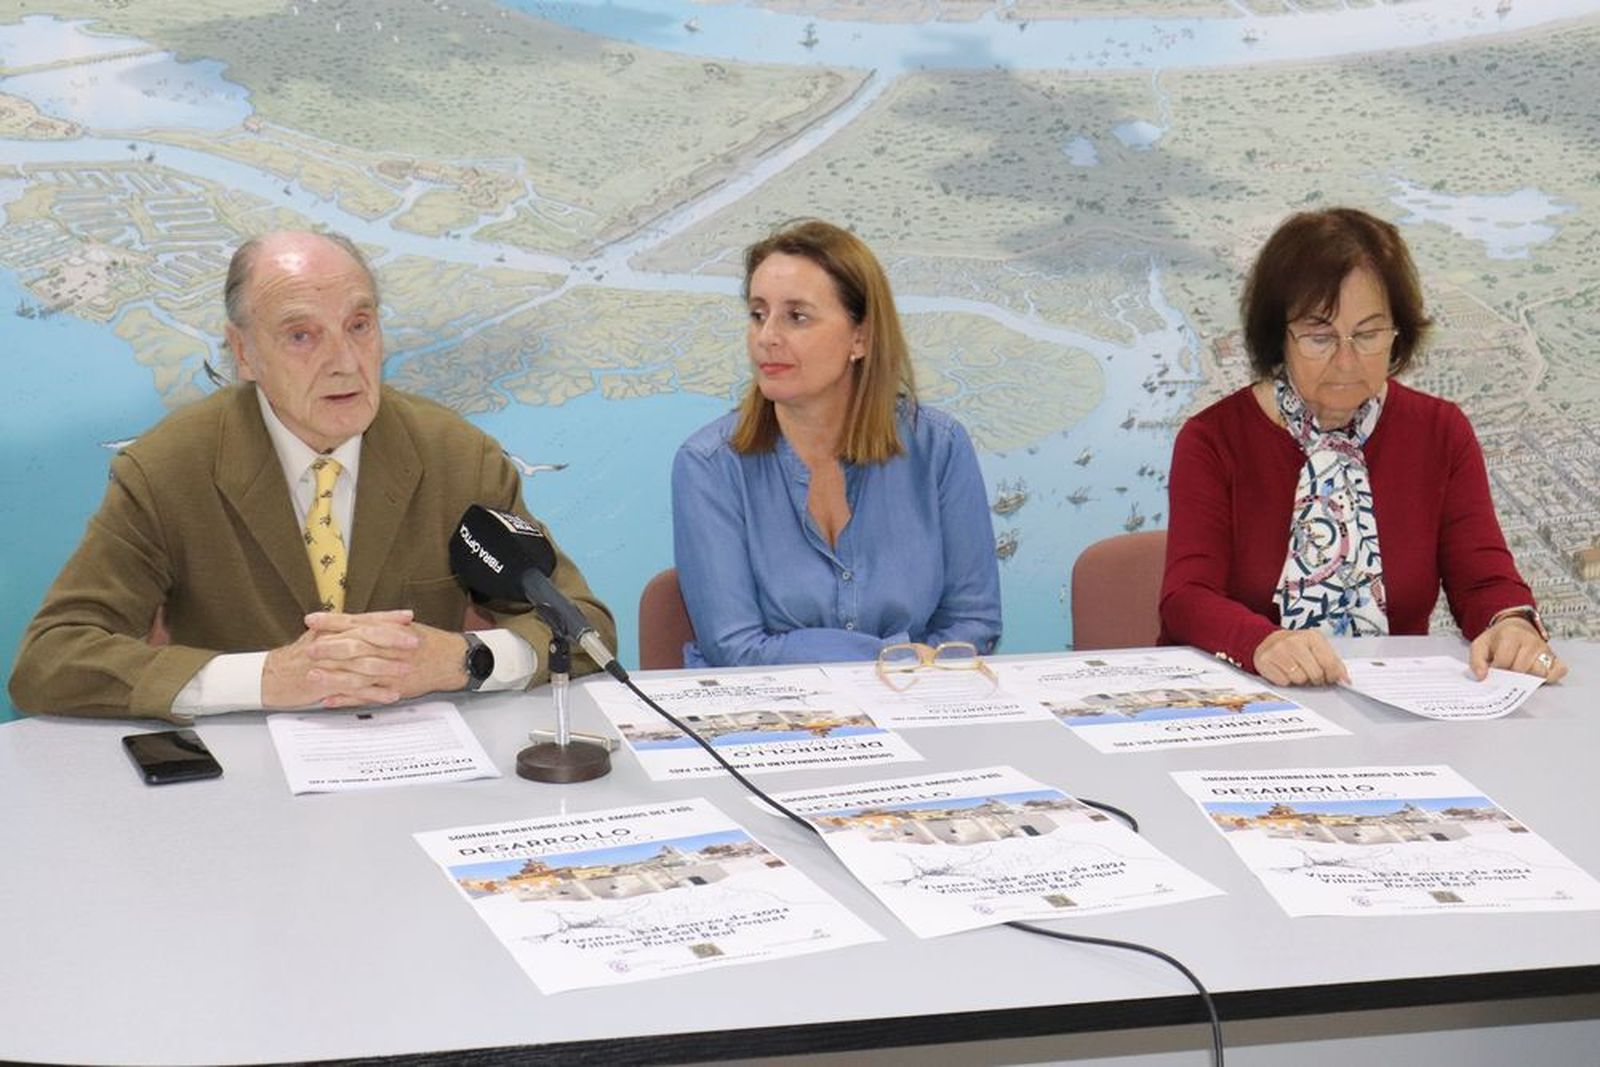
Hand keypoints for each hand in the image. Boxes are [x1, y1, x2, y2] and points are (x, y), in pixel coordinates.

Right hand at [261, 610, 416, 708]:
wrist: (269, 677)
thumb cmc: (297, 658)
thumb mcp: (319, 637)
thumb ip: (341, 631)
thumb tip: (368, 625)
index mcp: (332, 630)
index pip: (363, 620)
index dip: (387, 618)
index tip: (408, 616)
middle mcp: (331, 643)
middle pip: (366, 638)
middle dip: (392, 639)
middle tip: (415, 641)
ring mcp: (329, 664)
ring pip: (362, 664)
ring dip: (387, 667)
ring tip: (407, 669)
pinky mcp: (325, 685)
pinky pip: (354, 689)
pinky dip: (374, 693)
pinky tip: (391, 695)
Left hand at [304, 612, 473, 706]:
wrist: (451, 660)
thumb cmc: (427, 641)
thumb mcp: (403, 625)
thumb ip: (377, 623)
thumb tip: (350, 621)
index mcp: (389, 632)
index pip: (355, 623)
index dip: (332, 622)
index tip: (311, 619)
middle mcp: (388, 651)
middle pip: (354, 648)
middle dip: (330, 649)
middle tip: (308, 649)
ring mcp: (390, 673)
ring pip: (357, 675)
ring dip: (333, 677)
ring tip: (311, 677)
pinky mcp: (392, 690)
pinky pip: (366, 697)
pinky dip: (347, 699)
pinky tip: (328, 700)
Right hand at [1252, 629, 1348, 687]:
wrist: (1268, 641)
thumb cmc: (1296, 647)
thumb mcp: (1317, 648)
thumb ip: (1333, 663)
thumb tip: (1345, 680)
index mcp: (1312, 637)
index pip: (1329, 663)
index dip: (1332, 676)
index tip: (1331, 678)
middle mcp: (1294, 641)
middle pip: (1315, 673)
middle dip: (1315, 679)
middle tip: (1311, 675)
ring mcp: (1278, 650)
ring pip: (1299, 679)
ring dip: (1300, 680)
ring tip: (1297, 672)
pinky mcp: (1264, 660)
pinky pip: (1283, 681)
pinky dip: (1285, 681)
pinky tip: (1284, 672)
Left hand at [1469, 616, 1566, 682]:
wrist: (1516, 627)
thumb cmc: (1498, 639)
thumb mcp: (1480, 645)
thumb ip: (1476, 661)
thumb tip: (1482, 677)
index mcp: (1511, 635)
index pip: (1504, 661)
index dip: (1497, 670)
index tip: (1494, 670)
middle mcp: (1531, 641)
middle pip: (1521, 669)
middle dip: (1511, 675)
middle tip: (1506, 673)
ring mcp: (1545, 650)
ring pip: (1539, 672)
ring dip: (1528, 678)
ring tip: (1519, 674)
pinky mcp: (1556, 658)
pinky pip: (1559, 671)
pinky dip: (1550, 677)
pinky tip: (1537, 677)